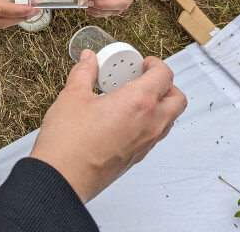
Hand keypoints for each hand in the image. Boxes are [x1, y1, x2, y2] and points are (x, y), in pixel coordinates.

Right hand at [30, 50, 186, 202]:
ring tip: (134, 98)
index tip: (144, 63)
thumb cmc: (68, 142)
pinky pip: (155, 135)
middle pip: (177, 99)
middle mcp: (150, 124)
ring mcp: (146, 143)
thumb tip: (89, 59)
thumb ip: (84, 72)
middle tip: (145, 78)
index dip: (156, 64)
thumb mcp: (73, 96)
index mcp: (139, 102)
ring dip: (161, 105)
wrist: (61, 179)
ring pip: (170, 119)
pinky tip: (124, 119)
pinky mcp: (137, 158)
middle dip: (167, 85)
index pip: (165, 75)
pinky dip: (150, 123)